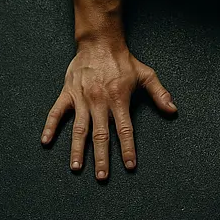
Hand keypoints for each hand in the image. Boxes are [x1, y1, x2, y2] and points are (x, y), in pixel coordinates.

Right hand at [40, 39, 177, 179]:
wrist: (100, 42)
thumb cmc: (123, 61)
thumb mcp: (145, 74)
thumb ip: (159, 93)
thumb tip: (173, 109)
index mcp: (119, 98)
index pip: (124, 129)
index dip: (128, 148)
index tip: (130, 166)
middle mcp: (99, 101)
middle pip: (101, 135)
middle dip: (102, 158)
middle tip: (102, 177)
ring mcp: (82, 98)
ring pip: (79, 128)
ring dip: (77, 149)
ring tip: (77, 167)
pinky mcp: (68, 93)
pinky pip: (56, 112)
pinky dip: (50, 126)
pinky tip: (46, 141)